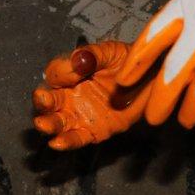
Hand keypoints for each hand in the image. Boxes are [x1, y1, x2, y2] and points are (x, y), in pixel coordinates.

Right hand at [33, 40, 150, 150]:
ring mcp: (79, 115)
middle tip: (43, 100)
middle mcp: (69, 95)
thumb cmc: (129, 62)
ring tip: (43, 124)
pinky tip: (57, 143)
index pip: (54, 74)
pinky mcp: (93, 131)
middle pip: (48, 100)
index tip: (73, 72)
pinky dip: (66, 142)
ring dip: (48, 124)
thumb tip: (77, 61)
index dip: (59, 73)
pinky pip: (77, 138)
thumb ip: (92, 55)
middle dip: (42, 102)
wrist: (152, 81)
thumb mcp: (111, 52)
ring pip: (57, 122)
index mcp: (70, 73)